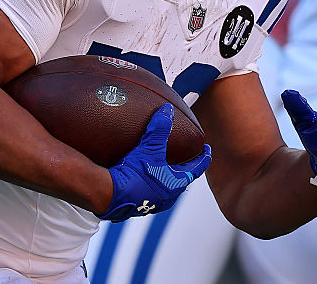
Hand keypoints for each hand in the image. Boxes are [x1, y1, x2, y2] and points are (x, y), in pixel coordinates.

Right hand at [97, 103, 211, 221]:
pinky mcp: (137, 206)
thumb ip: (160, 128)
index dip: (203, 157)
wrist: (109, 195)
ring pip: (166, 188)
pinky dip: (151, 183)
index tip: (208, 150)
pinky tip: (142, 177)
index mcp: (175, 184)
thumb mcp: (150, 149)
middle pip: (182, 180)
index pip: (196, 169)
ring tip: (164, 166)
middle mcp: (167, 197)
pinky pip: (149, 192)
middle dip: (185, 168)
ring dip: (167, 176)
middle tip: (187, 157)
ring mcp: (152, 203)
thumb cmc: (134, 175)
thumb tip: (167, 110)